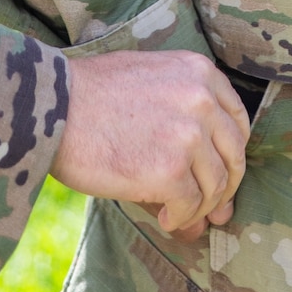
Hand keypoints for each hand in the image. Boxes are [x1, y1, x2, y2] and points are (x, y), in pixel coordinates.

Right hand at [51, 50, 249, 238]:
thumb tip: (206, 171)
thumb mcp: (151, 81)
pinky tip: (166, 218)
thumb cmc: (93, 94)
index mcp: (200, 72)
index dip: (231, 155)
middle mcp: (202, 100)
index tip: (221, 175)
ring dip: (200, 208)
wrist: (55, 105)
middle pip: (233, 156)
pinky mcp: (169, 170)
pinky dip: (180, 218)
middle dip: (225, 188)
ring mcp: (188, 136)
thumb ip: (184, 116)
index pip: (236, 121)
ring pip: (215, 185)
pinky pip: (189, 205)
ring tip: (180, 215)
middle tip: (213, 211)